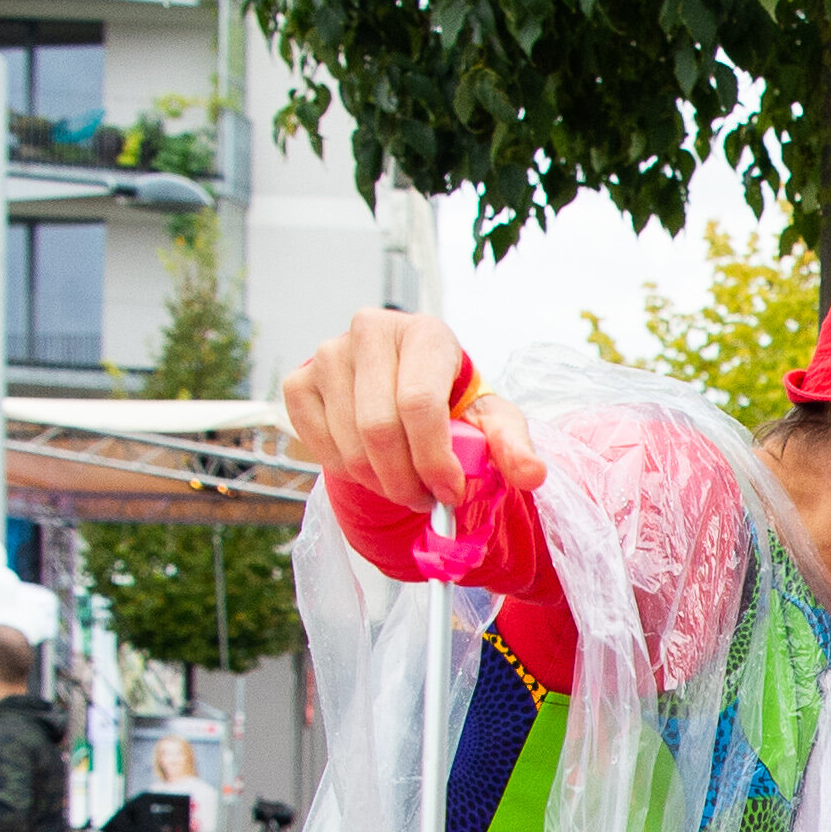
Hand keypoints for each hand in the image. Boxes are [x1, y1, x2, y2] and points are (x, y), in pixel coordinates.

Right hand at [282, 308, 546, 514]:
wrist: (405, 386)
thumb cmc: (453, 401)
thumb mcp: (491, 419)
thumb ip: (512, 446)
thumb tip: (532, 475)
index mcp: (425, 333)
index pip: (419, 404)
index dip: (433, 461)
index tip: (450, 493)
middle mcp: (370, 331)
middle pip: (379, 429)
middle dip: (406, 481)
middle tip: (426, 500)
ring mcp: (327, 353)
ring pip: (348, 444)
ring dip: (380, 482)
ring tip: (405, 484)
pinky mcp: (298, 381)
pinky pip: (318, 444)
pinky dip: (348, 471)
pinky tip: (373, 466)